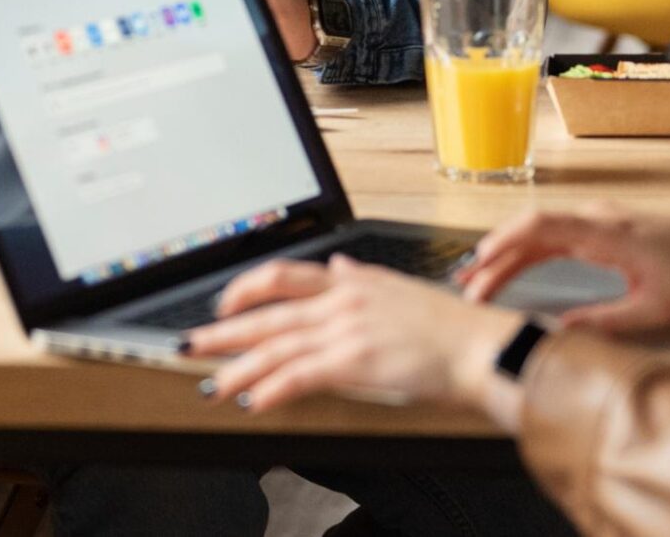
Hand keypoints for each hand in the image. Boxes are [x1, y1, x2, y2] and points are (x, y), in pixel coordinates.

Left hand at [188, 256, 519, 418]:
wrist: (478, 346)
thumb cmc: (449, 327)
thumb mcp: (399, 287)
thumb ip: (362, 279)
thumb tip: (338, 267)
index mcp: (350, 282)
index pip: (283, 277)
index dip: (244, 290)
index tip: (223, 305)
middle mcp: (342, 300)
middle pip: (267, 314)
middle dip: (223, 332)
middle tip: (191, 345)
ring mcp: (346, 330)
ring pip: (276, 347)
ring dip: (238, 368)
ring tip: (211, 384)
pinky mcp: (355, 361)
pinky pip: (300, 375)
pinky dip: (271, 389)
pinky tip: (253, 401)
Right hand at [460, 206, 669, 333]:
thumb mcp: (656, 310)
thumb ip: (608, 321)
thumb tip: (561, 331)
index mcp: (607, 234)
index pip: (542, 227)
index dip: (505, 245)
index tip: (480, 269)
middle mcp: (598, 219)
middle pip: (532, 227)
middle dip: (495, 255)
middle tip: (468, 287)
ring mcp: (600, 219)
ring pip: (541, 229)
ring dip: (508, 252)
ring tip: (478, 279)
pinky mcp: (604, 227)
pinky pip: (556, 232)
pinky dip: (528, 249)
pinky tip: (513, 266)